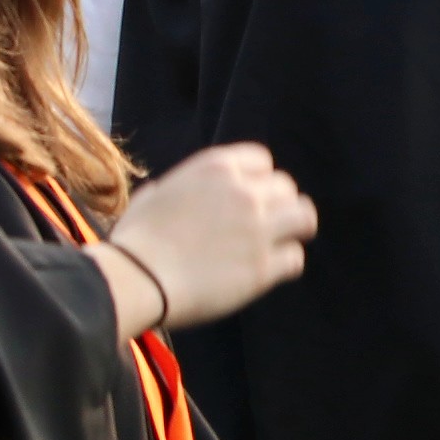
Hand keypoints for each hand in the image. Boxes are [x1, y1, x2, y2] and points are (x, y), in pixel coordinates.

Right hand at [100, 143, 315, 331]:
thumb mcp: (152, 196)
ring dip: (295, 229)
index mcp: (216, 167)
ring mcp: (258, 229)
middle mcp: (244, 192)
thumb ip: (174, 188)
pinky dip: (285, 264)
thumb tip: (163, 192)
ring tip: (281, 242)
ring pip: (304, 217)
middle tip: (266, 225)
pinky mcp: (263, 267)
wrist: (137, 279)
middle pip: (286, 188)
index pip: (263, 161)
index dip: (258, 180)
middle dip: (278, 205)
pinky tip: (269, 271)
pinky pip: (295, 258)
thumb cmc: (135, 241)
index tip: (249, 198)